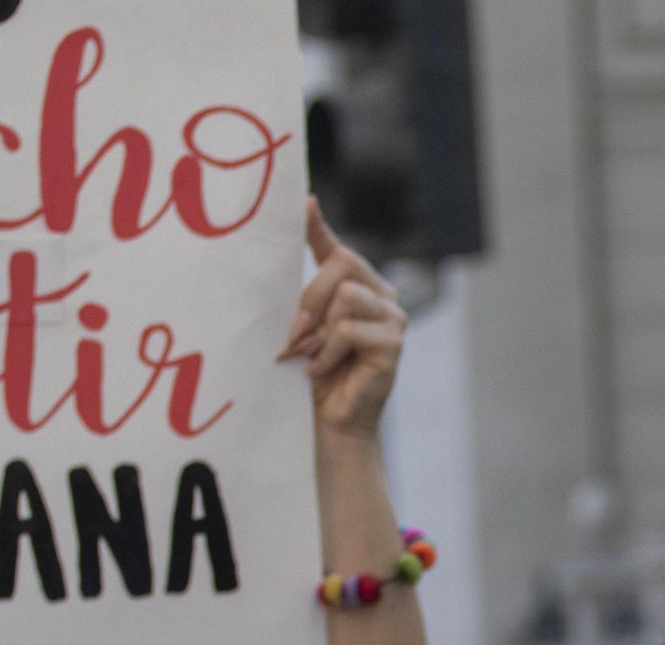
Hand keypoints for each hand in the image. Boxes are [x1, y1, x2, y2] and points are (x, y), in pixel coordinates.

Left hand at [282, 197, 406, 443]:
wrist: (331, 422)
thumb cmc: (312, 375)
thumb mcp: (301, 327)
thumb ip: (299, 298)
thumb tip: (271, 260)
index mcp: (357, 287)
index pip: (336, 249)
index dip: (318, 225)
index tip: (304, 203)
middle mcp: (380, 295)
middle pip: (343, 262)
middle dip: (310, 296)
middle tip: (293, 332)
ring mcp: (392, 318)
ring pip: (346, 295)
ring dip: (318, 328)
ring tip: (309, 355)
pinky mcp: (393, 343)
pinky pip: (350, 329)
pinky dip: (328, 351)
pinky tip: (322, 369)